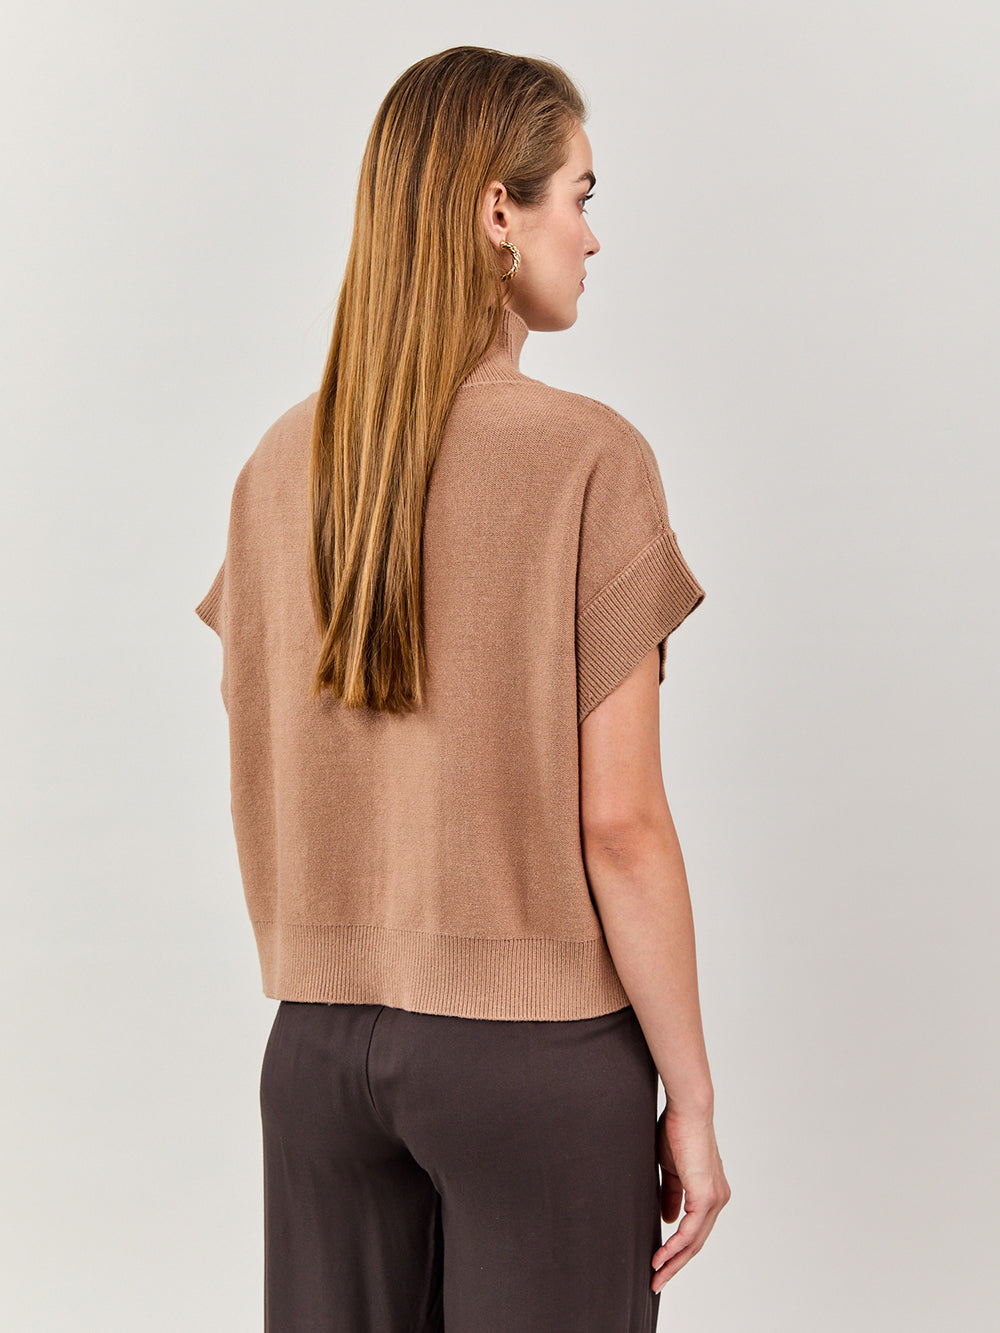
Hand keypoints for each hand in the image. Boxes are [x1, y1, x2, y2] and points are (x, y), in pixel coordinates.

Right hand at [650, 1104, 730, 1292]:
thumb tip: (668, 1220)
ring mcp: (714, 1199)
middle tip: (657, 1281)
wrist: (687, 1110)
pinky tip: (661, 1256)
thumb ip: (672, 1195)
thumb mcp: (672, 1170)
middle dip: (675, 1265)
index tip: (659, 1263)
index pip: (695, 1230)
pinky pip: (690, 1231)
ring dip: (673, 1261)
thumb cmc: (677, 1131)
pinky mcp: (706, 1196)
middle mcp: (718, 1199)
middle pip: (696, 1243)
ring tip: (655, 1276)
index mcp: (711, 1192)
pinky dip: (674, 1247)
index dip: (678, 1250)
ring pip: (694, 1242)